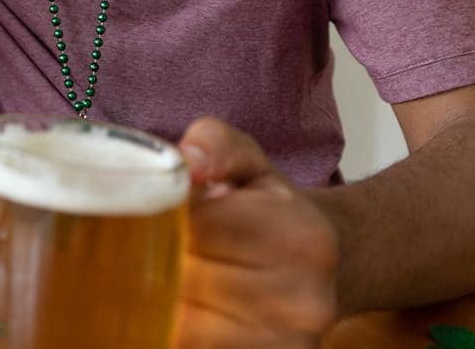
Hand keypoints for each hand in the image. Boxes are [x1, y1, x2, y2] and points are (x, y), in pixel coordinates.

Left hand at [174, 117, 339, 348]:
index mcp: (300, 235)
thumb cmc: (272, 210)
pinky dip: (177, 330)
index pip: (200, 228)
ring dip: (160, 299)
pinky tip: (179, 308)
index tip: (155, 212)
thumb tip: (186, 160)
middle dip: (156, 258)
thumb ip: (216, 145)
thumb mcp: (250, 162)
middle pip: (189, 277)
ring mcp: (289, 343)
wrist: (325, 269)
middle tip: (148, 244)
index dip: (163, 217)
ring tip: (162, 276)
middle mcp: (304, 298)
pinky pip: (197, 347)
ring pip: (187, 323)